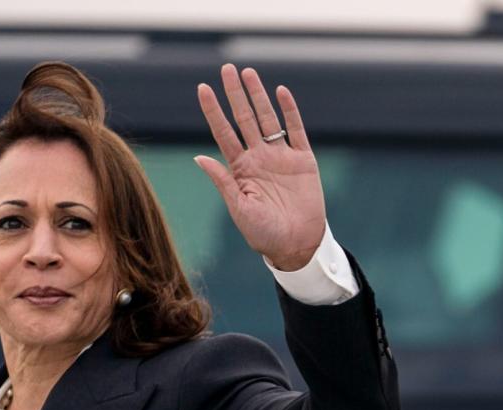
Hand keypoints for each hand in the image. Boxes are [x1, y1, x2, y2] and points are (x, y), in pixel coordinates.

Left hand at [195, 64, 326, 271]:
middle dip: (235, 94)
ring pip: (268, 119)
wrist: (296, 245)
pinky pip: (295, 130)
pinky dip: (289, 111)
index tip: (202, 89)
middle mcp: (258, 158)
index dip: (213, 111)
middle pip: (244, 119)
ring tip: (248, 73)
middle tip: (227, 69)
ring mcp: (281, 157)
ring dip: (258, 96)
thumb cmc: (263, 234)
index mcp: (240, 170)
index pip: (223, 134)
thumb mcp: (239, 208)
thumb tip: (199, 157)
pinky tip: (281, 92)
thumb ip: (222, 181)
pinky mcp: (303, 160)